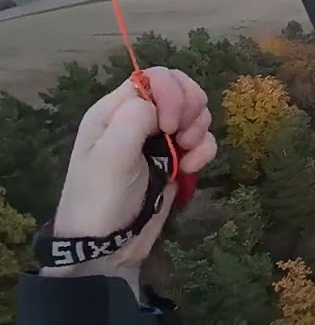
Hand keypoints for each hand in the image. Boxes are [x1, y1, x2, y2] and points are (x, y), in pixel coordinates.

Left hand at [40, 67, 217, 298]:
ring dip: (199, 131)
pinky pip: (203, 141)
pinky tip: (190, 171)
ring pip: (196, 114)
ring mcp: (159, 140)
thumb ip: (134, 119)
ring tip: (186, 157)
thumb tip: (159, 106)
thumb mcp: (109, 158)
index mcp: (115, 111)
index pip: (154, 78)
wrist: (108, 247)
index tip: (169, 125)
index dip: (171, 94)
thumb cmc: (101, 199)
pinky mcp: (176, 160)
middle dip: (191, 109)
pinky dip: (204, 152)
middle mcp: (139, 119)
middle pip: (181, 89)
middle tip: (182, 136)